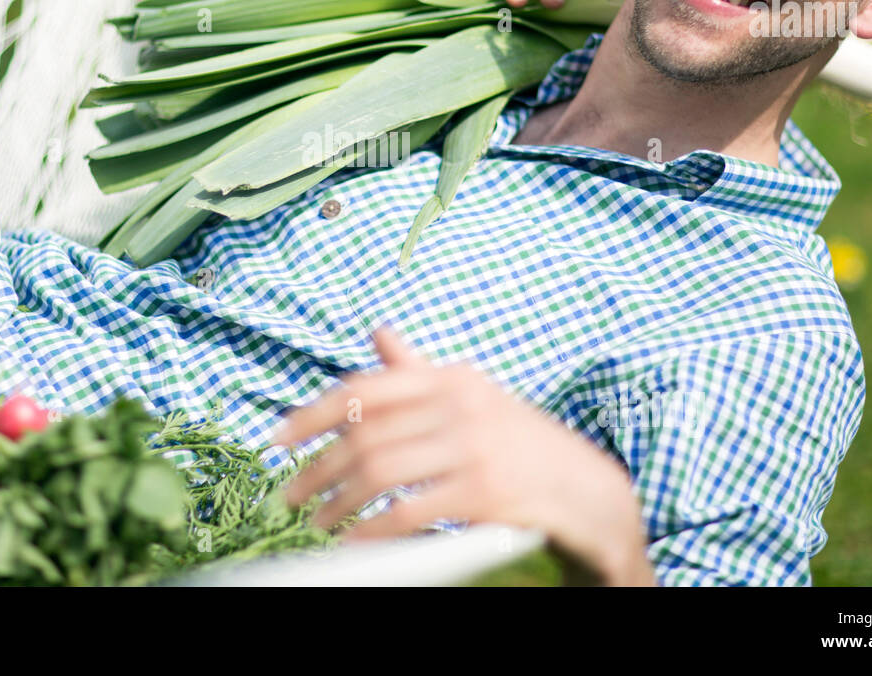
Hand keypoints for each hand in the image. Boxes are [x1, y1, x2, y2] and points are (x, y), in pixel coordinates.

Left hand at [274, 325, 655, 584]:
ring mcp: (474, 448)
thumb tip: (379, 332)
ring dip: (337, 502)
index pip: (364, 390)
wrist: (594, 494)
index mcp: (452, 378)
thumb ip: (421, 374)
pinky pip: (410, 512)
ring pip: (380, 473)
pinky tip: (355, 540)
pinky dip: (374, 529)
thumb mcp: (475, 400)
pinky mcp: (485, 493)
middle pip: (364, 436)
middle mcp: (461, 404)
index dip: (312, 414)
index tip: (277, 439)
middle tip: (288, 495)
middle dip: (316, 469)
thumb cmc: (524, 446)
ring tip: (315, 522)